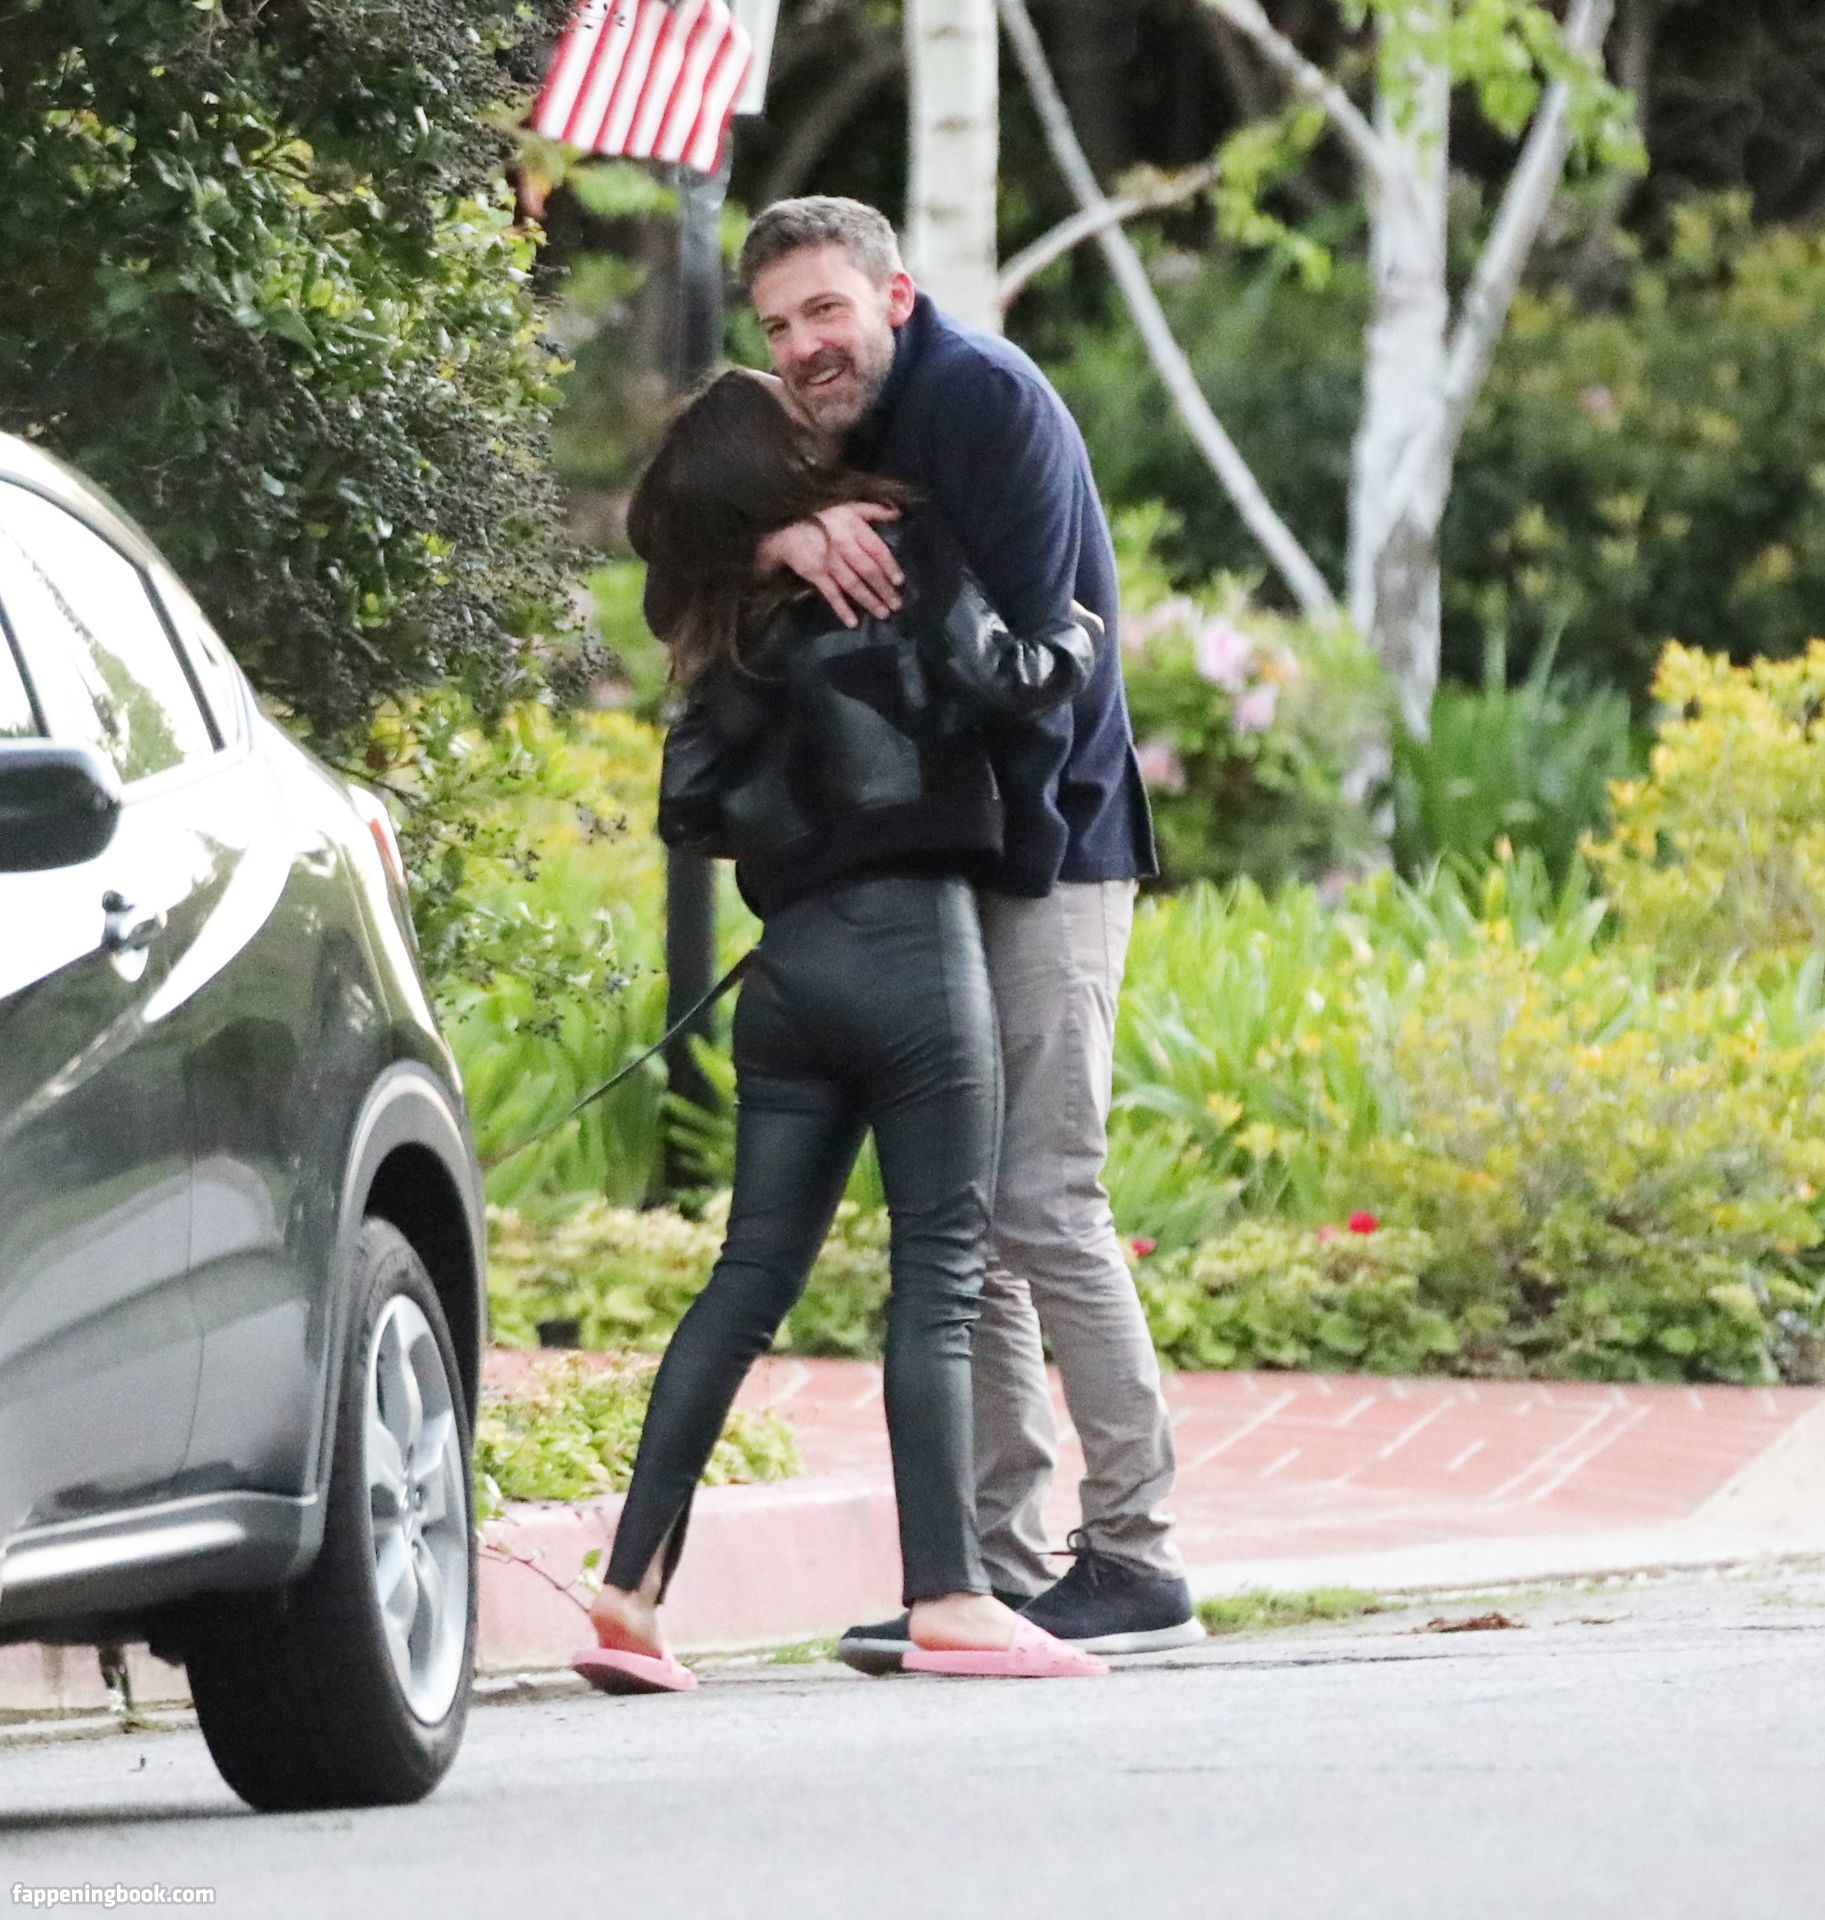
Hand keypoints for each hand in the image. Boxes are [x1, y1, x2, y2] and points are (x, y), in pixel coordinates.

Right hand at [756, 501, 903, 627]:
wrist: (785, 525)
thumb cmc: (820, 515)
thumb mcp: (847, 505)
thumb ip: (873, 510)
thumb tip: (898, 513)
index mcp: (853, 527)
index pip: (877, 549)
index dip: (890, 566)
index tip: (900, 581)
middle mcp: (843, 544)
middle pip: (868, 570)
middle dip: (883, 589)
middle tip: (897, 605)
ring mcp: (829, 561)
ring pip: (853, 584)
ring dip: (869, 600)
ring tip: (883, 614)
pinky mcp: (815, 573)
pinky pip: (831, 593)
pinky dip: (841, 608)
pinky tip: (852, 622)